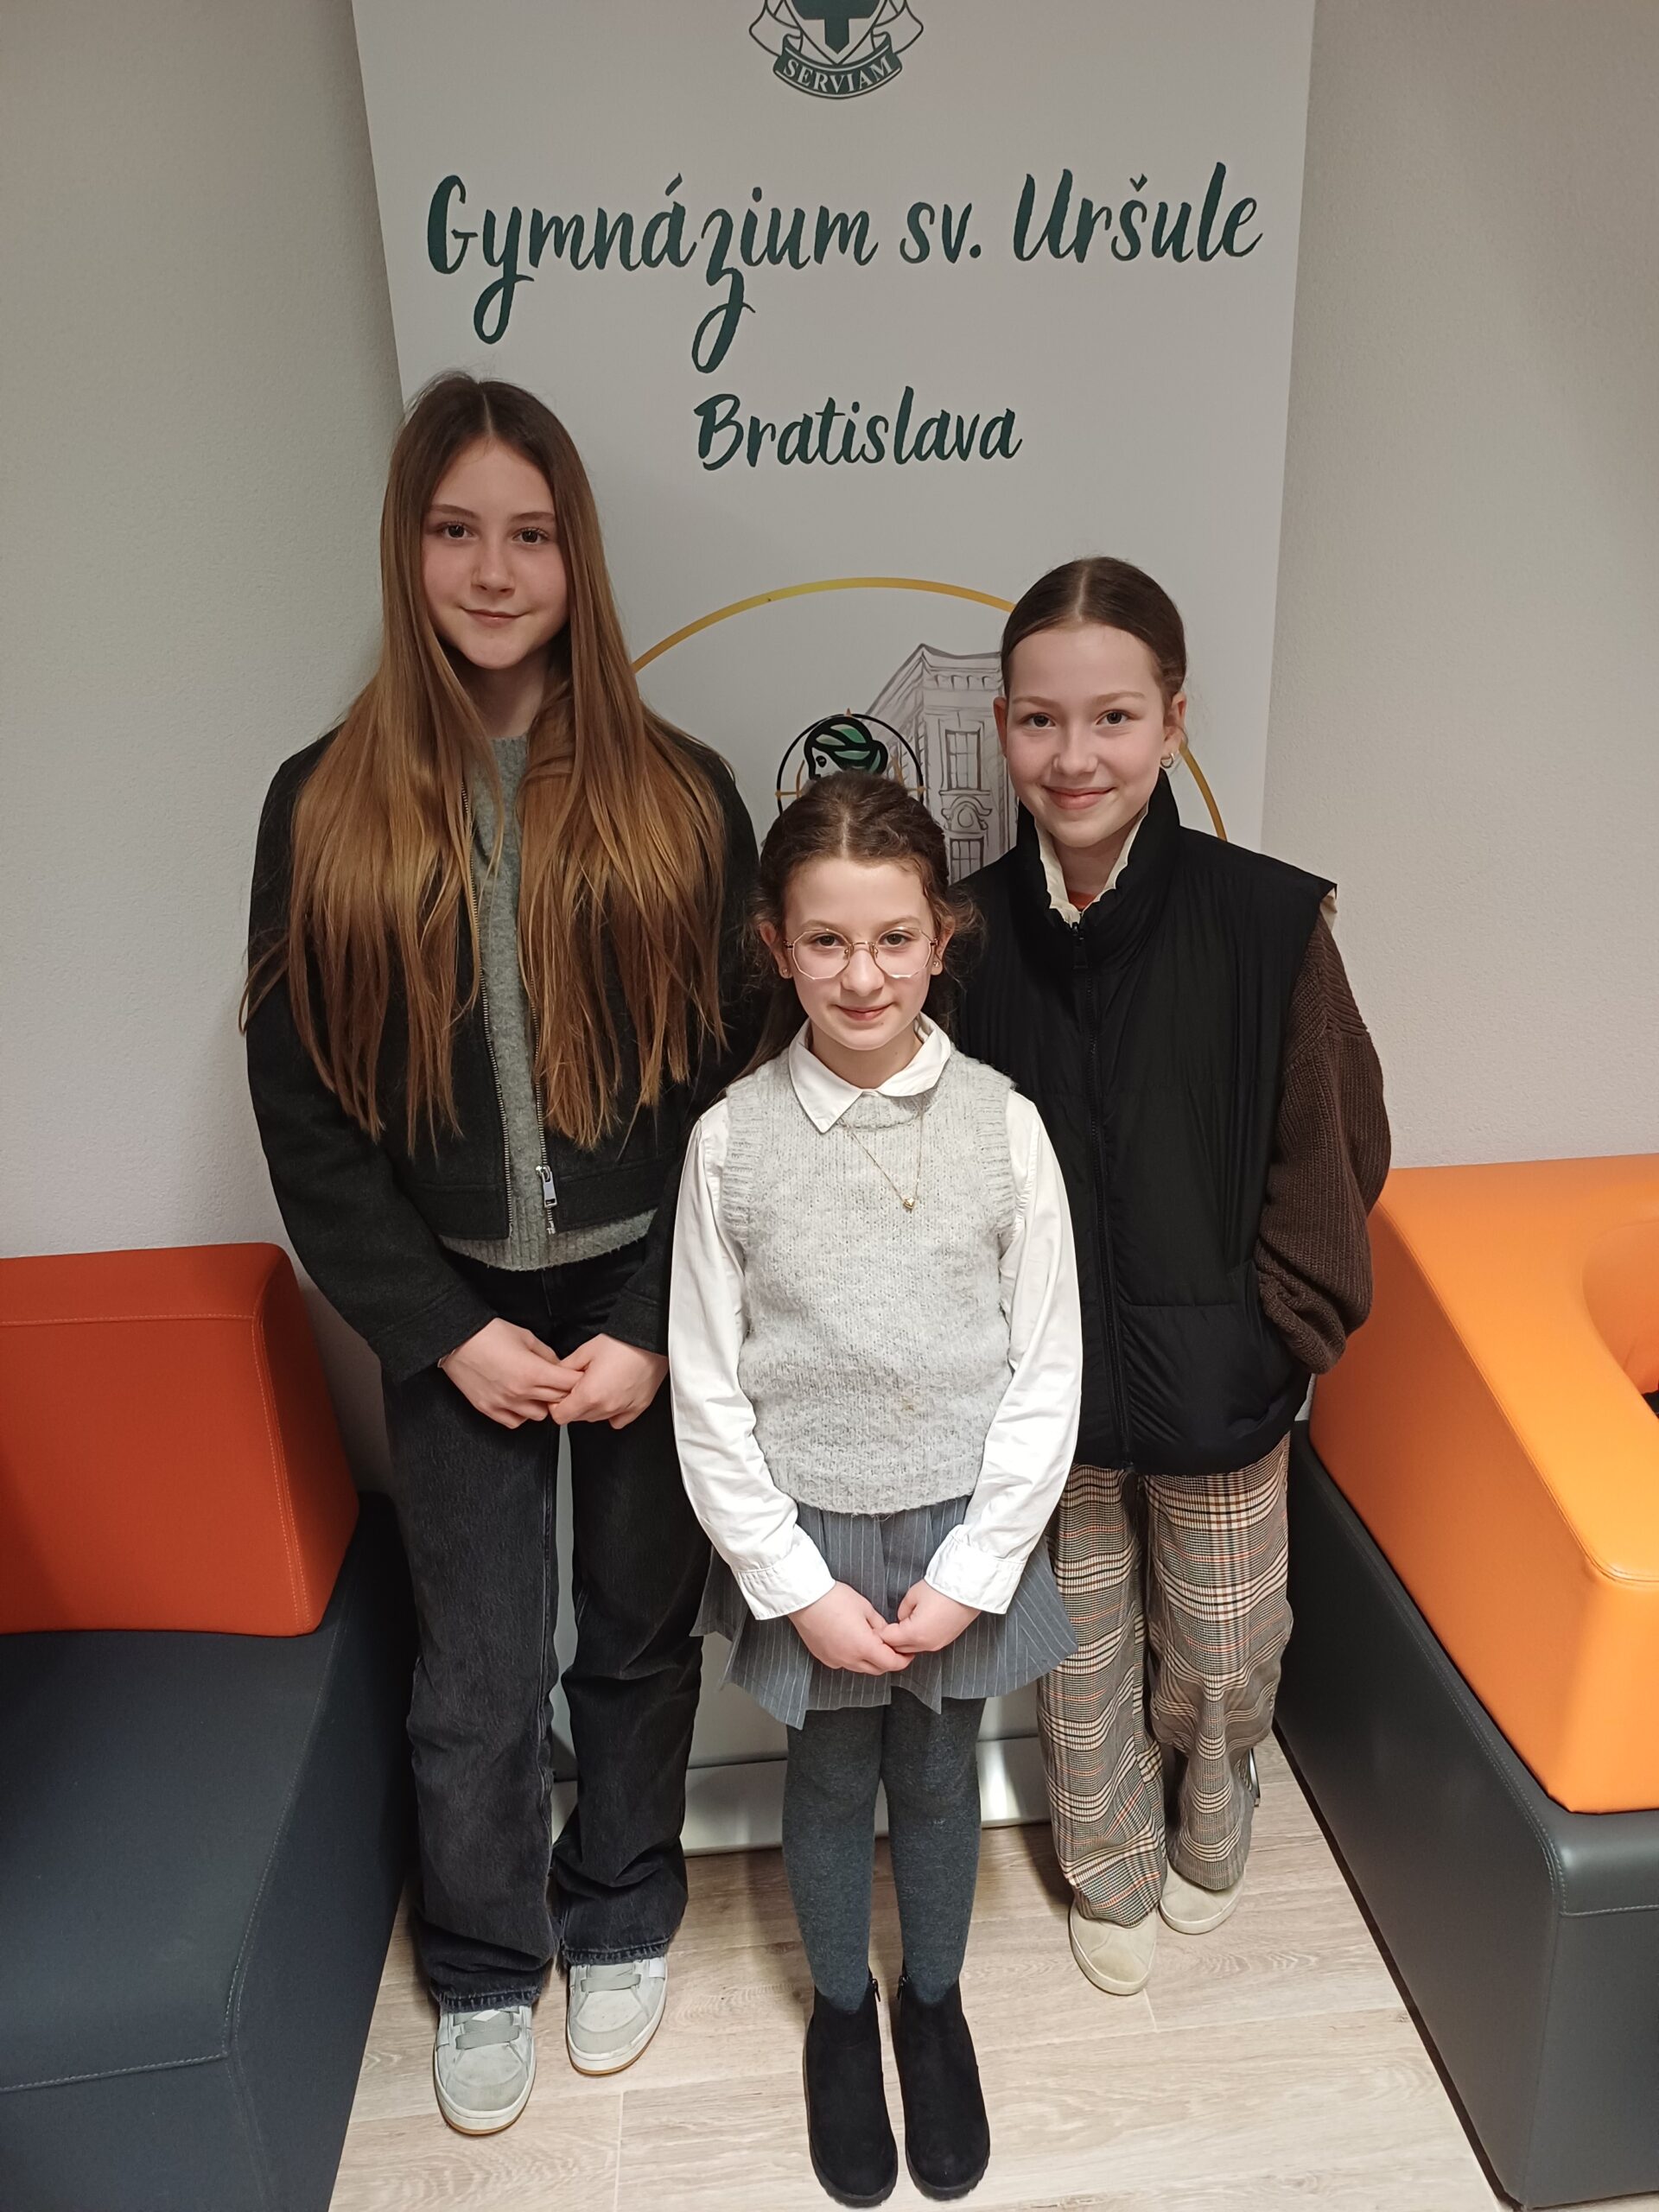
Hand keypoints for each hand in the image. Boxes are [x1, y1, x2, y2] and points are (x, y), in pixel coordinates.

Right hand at [439, 1319, 578, 1428]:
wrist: (457, 1340)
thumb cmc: (489, 1334)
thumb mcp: (526, 1337)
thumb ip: (547, 1354)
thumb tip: (559, 1366)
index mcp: (532, 1372)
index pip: (568, 1384)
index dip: (577, 1379)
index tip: (578, 1375)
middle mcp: (520, 1392)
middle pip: (557, 1401)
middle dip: (563, 1391)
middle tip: (560, 1382)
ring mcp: (504, 1403)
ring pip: (538, 1416)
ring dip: (542, 1404)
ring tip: (538, 1391)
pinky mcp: (489, 1409)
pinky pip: (515, 1422)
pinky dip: (522, 1414)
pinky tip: (520, 1401)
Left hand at [550, 1334, 668, 1428]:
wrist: (651, 1339)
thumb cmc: (622, 1342)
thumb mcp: (585, 1350)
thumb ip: (565, 1368)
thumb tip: (555, 1376)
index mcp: (589, 1394)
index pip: (560, 1416)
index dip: (556, 1404)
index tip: (561, 1393)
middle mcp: (606, 1407)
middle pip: (577, 1417)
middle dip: (573, 1403)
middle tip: (580, 1383)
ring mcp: (623, 1409)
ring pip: (596, 1418)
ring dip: (592, 1406)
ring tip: (598, 1384)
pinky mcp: (638, 1408)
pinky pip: (618, 1420)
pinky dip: (612, 1412)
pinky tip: (612, 1395)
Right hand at [792, 1583, 912, 1675]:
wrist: (805, 1598)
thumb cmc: (834, 1599)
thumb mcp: (865, 1607)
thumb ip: (879, 1625)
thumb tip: (886, 1635)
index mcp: (864, 1646)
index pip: (891, 1663)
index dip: (903, 1660)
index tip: (908, 1653)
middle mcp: (850, 1659)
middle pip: (877, 1669)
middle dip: (888, 1661)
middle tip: (894, 1648)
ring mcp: (836, 1660)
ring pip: (860, 1668)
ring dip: (870, 1660)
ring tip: (872, 1643)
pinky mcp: (824, 1658)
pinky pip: (845, 1664)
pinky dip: (853, 1658)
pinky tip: (852, 1643)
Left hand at [882, 1581, 980, 1655]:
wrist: (968, 1588)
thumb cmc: (942, 1589)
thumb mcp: (913, 1595)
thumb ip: (902, 1610)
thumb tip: (902, 1618)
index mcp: (915, 1634)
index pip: (888, 1639)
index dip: (879, 1632)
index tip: (874, 1626)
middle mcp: (926, 1644)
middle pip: (899, 1649)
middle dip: (890, 1639)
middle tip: (883, 1627)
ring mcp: (937, 1644)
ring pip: (912, 1649)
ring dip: (904, 1641)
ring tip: (899, 1626)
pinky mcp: (946, 1640)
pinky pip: (925, 1644)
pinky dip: (917, 1639)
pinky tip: (915, 1626)